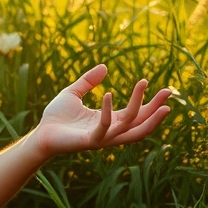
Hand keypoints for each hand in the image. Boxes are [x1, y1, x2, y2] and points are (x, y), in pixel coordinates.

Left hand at [33, 64, 171, 157]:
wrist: (40, 133)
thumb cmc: (56, 117)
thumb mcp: (73, 93)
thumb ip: (88, 81)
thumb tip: (105, 66)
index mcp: (110, 121)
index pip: (136, 113)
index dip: (149, 101)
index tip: (158, 86)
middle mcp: (110, 131)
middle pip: (140, 122)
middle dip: (155, 109)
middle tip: (168, 92)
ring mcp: (102, 138)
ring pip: (129, 126)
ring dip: (143, 112)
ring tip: (152, 96)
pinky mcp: (89, 141)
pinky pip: (104, 127)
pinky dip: (108, 111)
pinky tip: (108, 94)